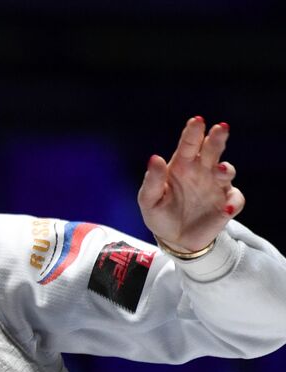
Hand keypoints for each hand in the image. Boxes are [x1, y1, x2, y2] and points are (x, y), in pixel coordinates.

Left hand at [139, 116, 244, 254]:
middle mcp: (202, 172)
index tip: (197, 121)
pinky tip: (226, 207)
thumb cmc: (160, 214)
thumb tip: (154, 158)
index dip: (193, 132)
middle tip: (220, 128)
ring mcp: (216, 187)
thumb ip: (152, 181)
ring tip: (219, 171)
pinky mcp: (226, 205)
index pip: (188, 145)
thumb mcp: (149, 200)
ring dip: (225, 170)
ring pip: (226, 172)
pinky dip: (233, 202)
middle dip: (216, 139)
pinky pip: (234, 200)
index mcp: (182, 166)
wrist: (173, 239)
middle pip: (212, 151)